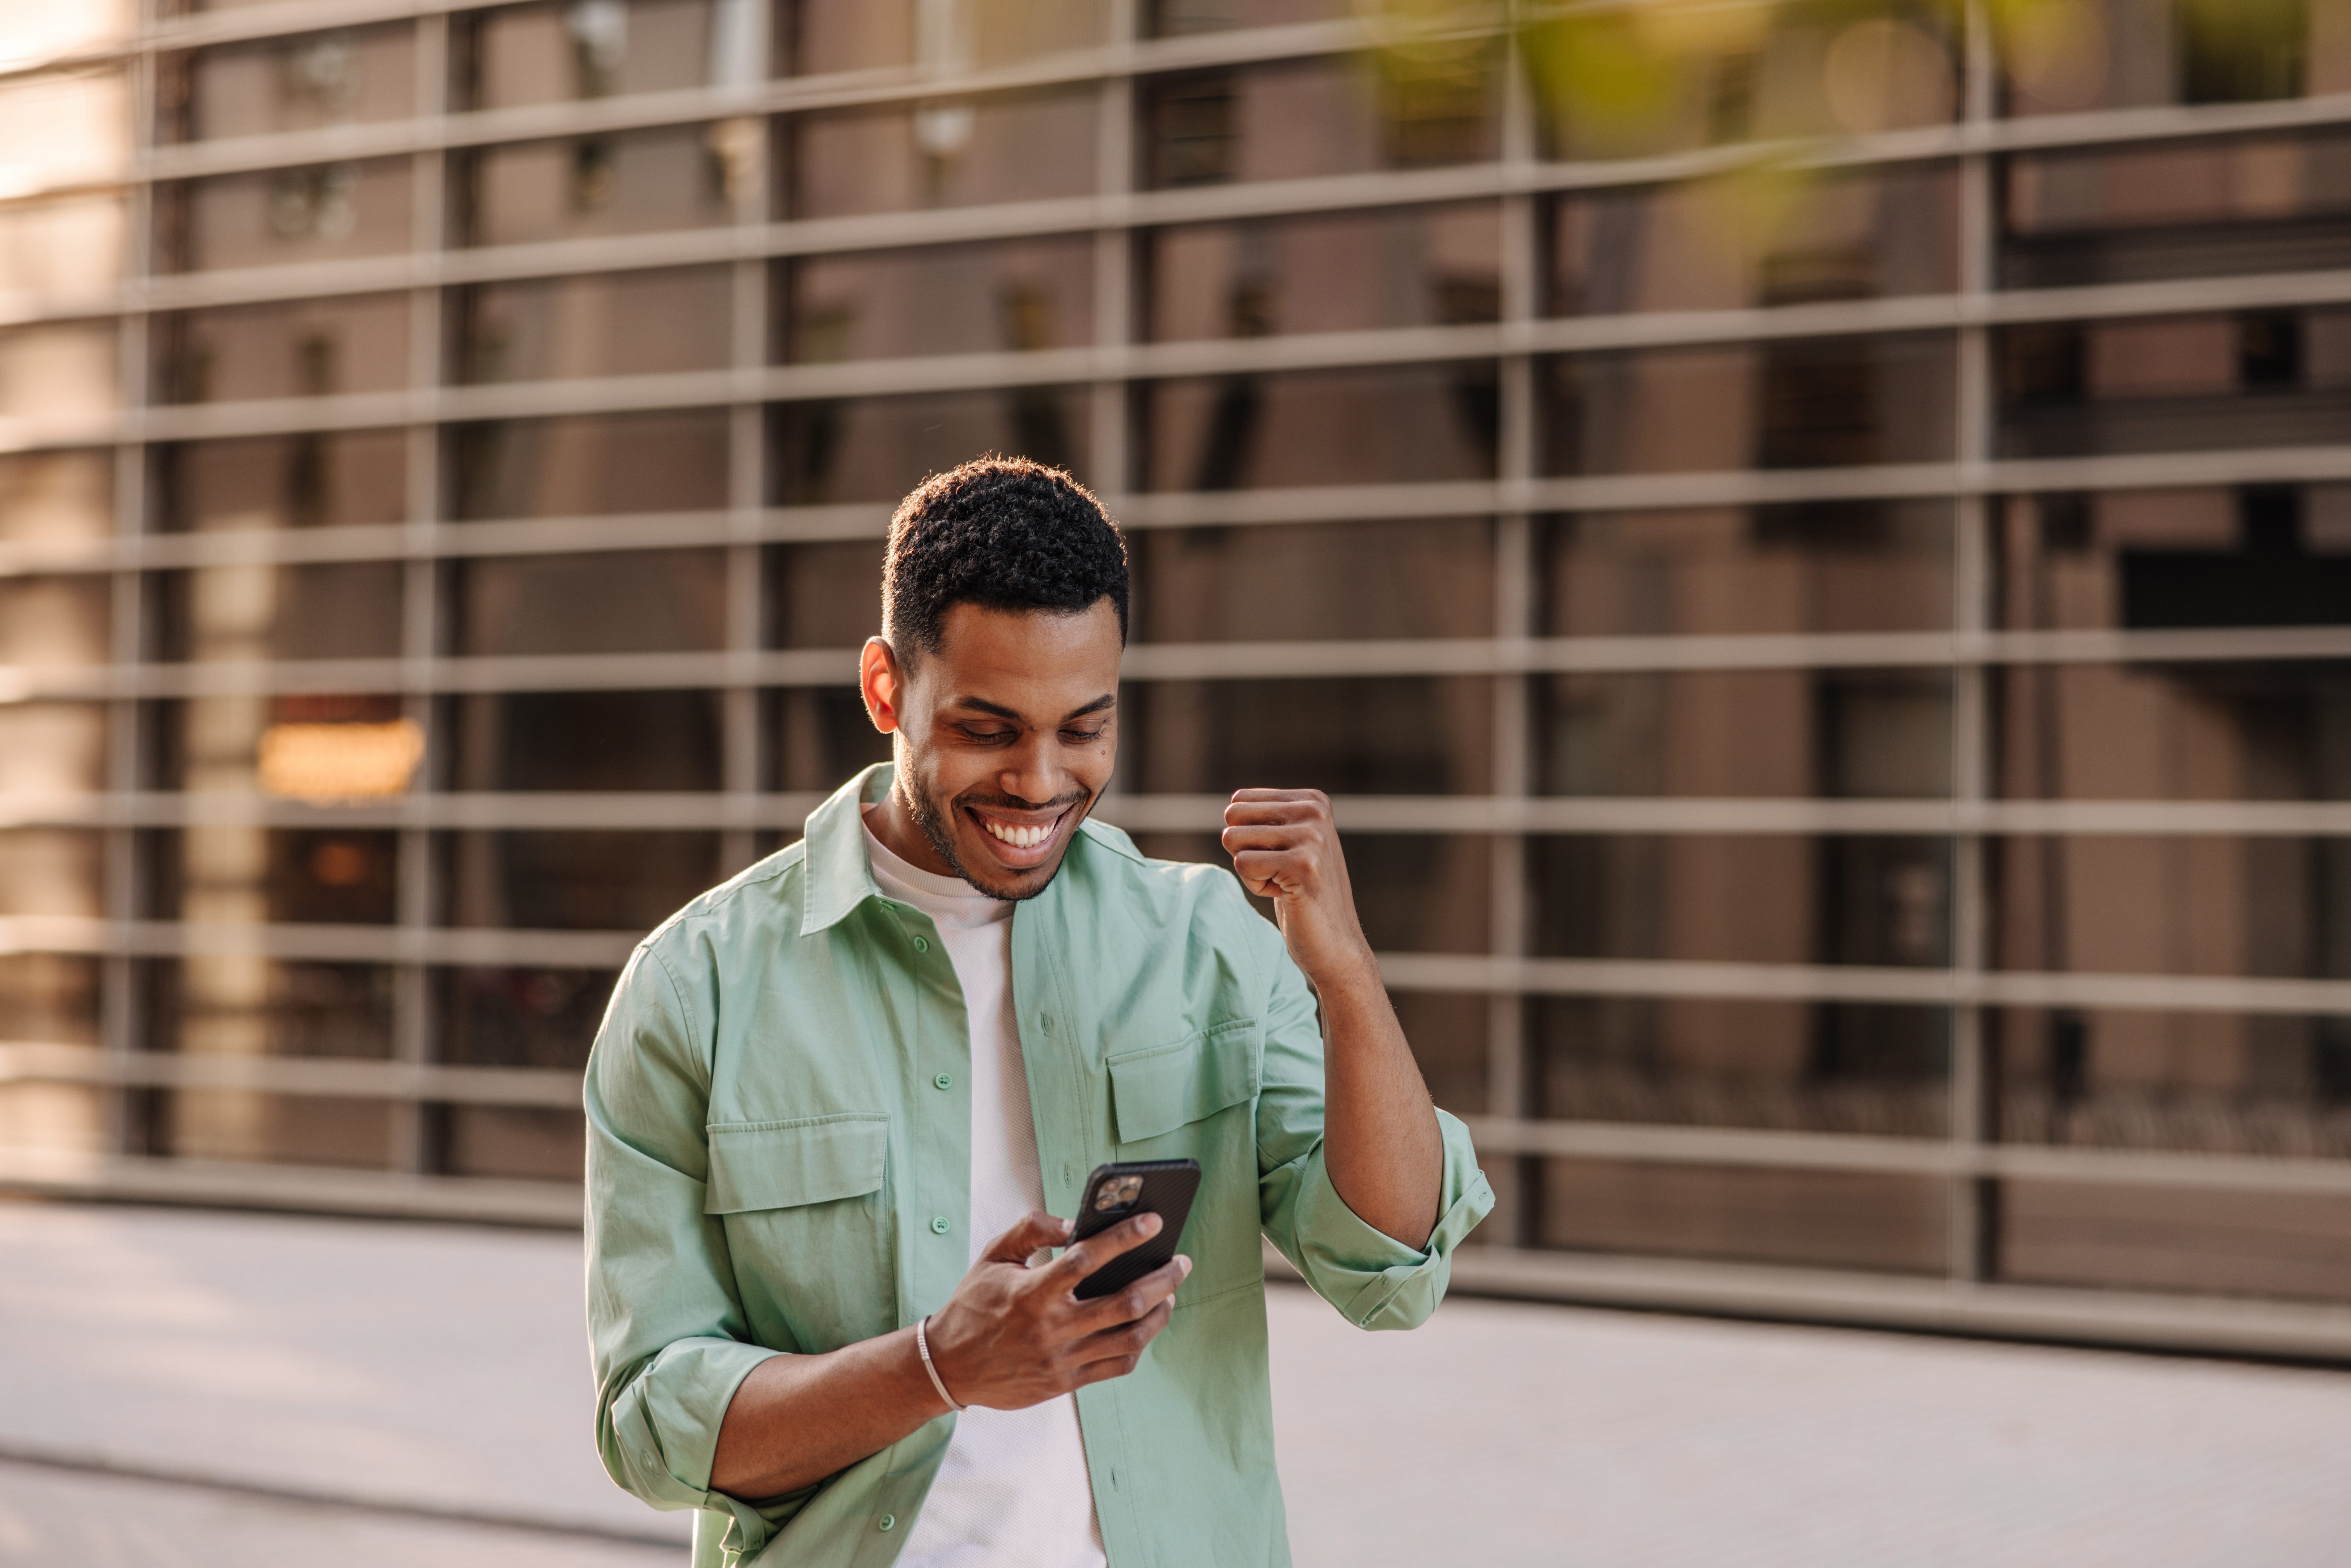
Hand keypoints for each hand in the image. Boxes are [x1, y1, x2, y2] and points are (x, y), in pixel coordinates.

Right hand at [922, 1211, 1189, 1410]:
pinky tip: (1146, 1325)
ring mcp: (1061, 1359)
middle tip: (1180, 1261)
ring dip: (1160, 1313)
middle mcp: (1051, 1328)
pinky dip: (1139, 1344)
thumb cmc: (973, 1304)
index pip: (1087, 1259)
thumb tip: (1074, 1222)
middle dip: (1161, 1279)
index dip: (1124, 1237)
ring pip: (1130, 1338)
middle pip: (1125, 1303)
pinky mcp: (1065, 1383)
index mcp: (1032, 1292)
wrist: (950, 1366)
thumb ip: (1031, 1229)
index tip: (1154, 1222)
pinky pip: (1117, 1365)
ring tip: (1170, 1293)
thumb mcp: (992, 1256)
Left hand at [1221, 788, 1375, 984]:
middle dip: (1245, 851)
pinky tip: (1287, 895)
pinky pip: (1243, 863)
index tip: (1279, 859)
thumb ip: (1267, 819)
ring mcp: (1312, 836)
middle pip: (1233, 817)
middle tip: (1278, 872)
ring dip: (1251, 871)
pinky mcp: (1304, 864)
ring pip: (1234, 839)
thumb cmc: (1302, 895)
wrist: (1335, 943)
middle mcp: (1314, 810)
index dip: (1248, 837)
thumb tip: (1230, 806)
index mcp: (1312, 800)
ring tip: (1284, 883)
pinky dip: (1256, 886)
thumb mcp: (1289, 844)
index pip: (1239, 802)